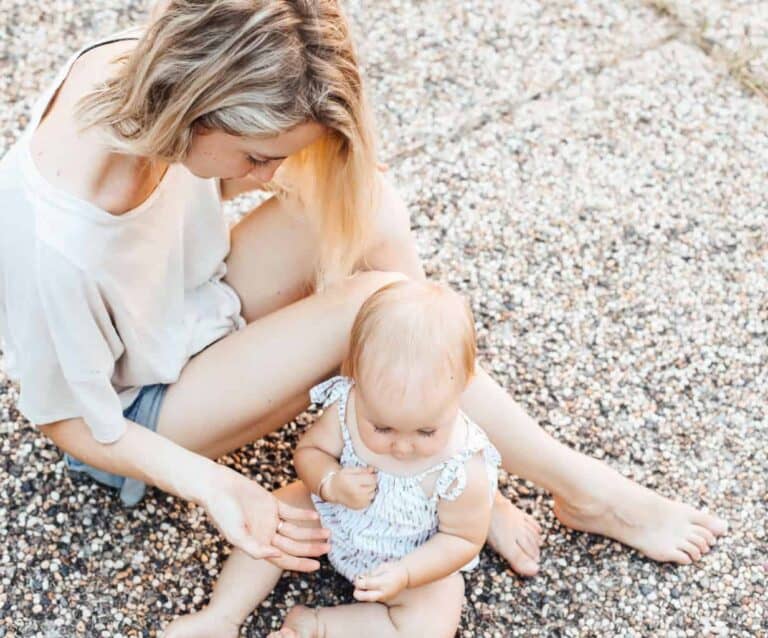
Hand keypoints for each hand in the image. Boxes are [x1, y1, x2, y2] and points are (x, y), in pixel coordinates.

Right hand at [199, 464, 328, 571]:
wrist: (218, 487)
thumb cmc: (222, 512)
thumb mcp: (236, 534)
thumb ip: (254, 549)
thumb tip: (276, 557)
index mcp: (258, 546)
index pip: (284, 560)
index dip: (300, 564)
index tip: (317, 566)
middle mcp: (266, 535)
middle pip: (294, 546)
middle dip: (311, 548)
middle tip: (328, 548)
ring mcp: (270, 519)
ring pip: (295, 530)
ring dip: (311, 532)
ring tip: (328, 534)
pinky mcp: (271, 504)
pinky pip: (291, 512)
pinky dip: (303, 514)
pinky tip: (316, 516)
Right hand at [324, 466, 376, 508]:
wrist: (333, 491)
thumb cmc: (341, 479)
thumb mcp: (348, 470)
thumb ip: (362, 469)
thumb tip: (373, 470)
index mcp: (352, 482)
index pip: (371, 479)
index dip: (372, 475)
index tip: (369, 475)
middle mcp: (356, 493)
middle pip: (373, 486)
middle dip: (371, 482)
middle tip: (364, 481)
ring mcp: (358, 502)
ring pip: (373, 494)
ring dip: (370, 490)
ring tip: (361, 487)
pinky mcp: (359, 507)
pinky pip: (369, 501)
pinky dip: (367, 497)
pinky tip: (360, 494)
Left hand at [353, 562, 409, 601]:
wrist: (405, 577)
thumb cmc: (393, 569)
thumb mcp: (382, 567)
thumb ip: (371, 574)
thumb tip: (360, 578)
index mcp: (381, 582)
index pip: (363, 584)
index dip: (357, 581)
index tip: (358, 577)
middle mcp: (382, 593)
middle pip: (361, 596)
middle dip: (357, 591)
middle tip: (359, 583)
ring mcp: (383, 598)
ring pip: (365, 599)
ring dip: (362, 593)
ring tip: (366, 585)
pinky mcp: (383, 600)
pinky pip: (371, 599)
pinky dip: (368, 594)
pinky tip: (372, 588)